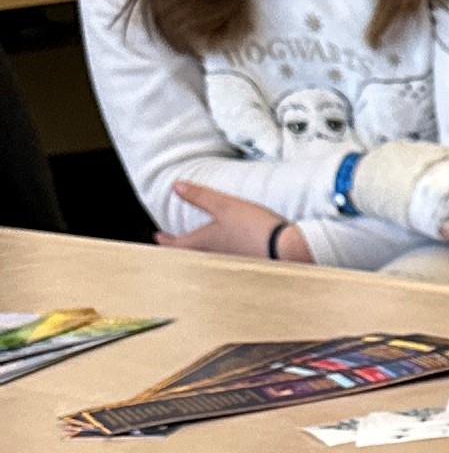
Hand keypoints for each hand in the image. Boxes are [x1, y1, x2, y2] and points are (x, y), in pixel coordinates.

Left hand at [170, 178, 304, 260]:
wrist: (286, 248)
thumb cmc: (253, 228)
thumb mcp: (223, 205)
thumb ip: (199, 196)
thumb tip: (176, 186)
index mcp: (203, 243)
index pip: (175, 244)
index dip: (164, 240)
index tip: (158, 236)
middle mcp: (212, 257)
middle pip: (189, 255)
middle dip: (180, 249)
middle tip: (175, 243)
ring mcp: (229, 264)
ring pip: (206, 260)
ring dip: (199, 254)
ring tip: (199, 246)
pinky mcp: (246, 266)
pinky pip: (225, 262)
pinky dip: (219, 257)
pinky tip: (227, 252)